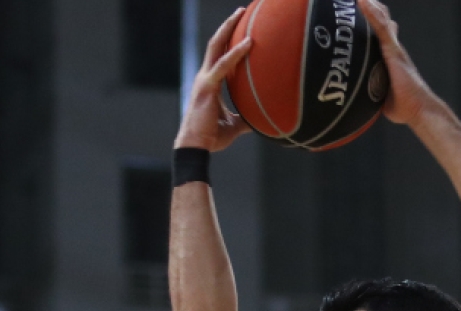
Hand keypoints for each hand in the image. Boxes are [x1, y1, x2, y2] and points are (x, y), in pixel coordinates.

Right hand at [174, 8, 253, 151]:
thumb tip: (263, 119)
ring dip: (228, 29)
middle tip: (241, 12)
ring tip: (241, 14)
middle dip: (227, 26)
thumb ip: (247, 118)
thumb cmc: (212, 138)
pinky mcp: (207, 87)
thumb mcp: (234, 125)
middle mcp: (204, 77)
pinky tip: (249, 43)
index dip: (229, 42)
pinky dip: (236, 53)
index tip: (242, 30)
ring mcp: (204, 80)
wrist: (196, 148)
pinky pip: (223, 65)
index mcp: (209, 84)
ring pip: (215, 46)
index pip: (219, 56)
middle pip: (215, 44)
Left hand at [356, 0, 440, 125]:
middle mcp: (392, 49)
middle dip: (371, 9)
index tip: (359, 10)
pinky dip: (372, 14)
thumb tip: (352, 100)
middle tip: (356, 0)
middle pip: (381, 22)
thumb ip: (368, 91)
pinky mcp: (394, 51)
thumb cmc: (401, 106)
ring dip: (370, 6)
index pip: (379, 34)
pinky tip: (362, 2)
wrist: (418, 109)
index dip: (371, 21)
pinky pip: (381, 28)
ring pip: (381, 20)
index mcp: (389, 58)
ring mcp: (394, 48)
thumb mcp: (379, 95)